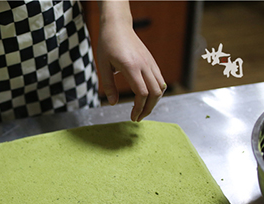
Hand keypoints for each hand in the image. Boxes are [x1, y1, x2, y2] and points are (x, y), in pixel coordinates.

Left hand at [95, 5, 165, 121]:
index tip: (133, 117)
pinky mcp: (152, 61)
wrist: (117, 26)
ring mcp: (150, 62)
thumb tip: (113, 103)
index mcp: (131, 66)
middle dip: (148, 109)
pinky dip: (156, 92)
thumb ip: (108, 86)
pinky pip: (159, 79)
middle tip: (138, 118)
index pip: (142, 93)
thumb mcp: (103, 65)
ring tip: (143, 110)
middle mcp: (144, 65)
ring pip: (160, 87)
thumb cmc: (108, 44)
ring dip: (154, 102)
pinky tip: (147, 98)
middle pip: (155, 93)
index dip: (139, 108)